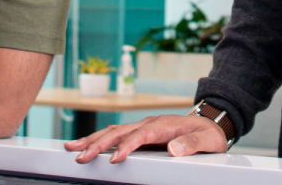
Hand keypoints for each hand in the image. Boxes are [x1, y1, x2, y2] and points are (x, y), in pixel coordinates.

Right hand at [65, 112, 228, 163]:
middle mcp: (149, 123)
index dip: (126, 146)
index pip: (141, 135)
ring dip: (92, 140)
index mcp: (164, 125)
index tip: (114, 158)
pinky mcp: (140, 134)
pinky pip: (116, 136)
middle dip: (98, 143)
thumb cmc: (208, 134)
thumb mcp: (207, 140)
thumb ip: (192, 144)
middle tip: (80, 155)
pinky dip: (100, 140)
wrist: (209, 124)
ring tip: (72, 148)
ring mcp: (143, 127)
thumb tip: (173, 149)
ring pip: (113, 132)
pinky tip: (86, 146)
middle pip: (119, 132)